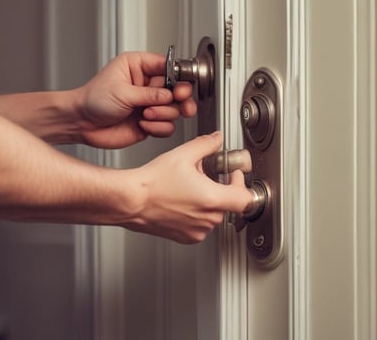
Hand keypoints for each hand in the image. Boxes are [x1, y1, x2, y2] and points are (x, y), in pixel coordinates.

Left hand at [76, 51, 196, 148]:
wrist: (81, 123)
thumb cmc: (93, 100)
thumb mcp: (122, 92)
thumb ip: (150, 94)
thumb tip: (170, 95)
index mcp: (139, 67)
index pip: (168, 66)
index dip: (179, 77)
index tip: (180, 86)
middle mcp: (147, 85)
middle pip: (178, 89)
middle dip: (180, 98)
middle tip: (179, 101)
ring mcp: (150, 104)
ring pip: (175, 109)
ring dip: (164, 114)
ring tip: (146, 114)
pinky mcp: (150, 122)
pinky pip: (167, 127)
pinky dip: (158, 128)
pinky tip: (143, 124)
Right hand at [122, 131, 252, 243]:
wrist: (131, 201)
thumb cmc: (152, 183)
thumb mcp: (183, 154)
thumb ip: (206, 145)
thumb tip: (217, 139)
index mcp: (211, 199)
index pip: (245, 197)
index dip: (241, 184)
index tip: (233, 175)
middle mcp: (207, 219)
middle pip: (228, 204)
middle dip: (220, 188)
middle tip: (204, 176)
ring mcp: (197, 231)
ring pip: (213, 215)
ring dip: (207, 201)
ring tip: (189, 188)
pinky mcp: (186, 238)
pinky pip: (200, 225)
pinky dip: (195, 214)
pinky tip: (181, 201)